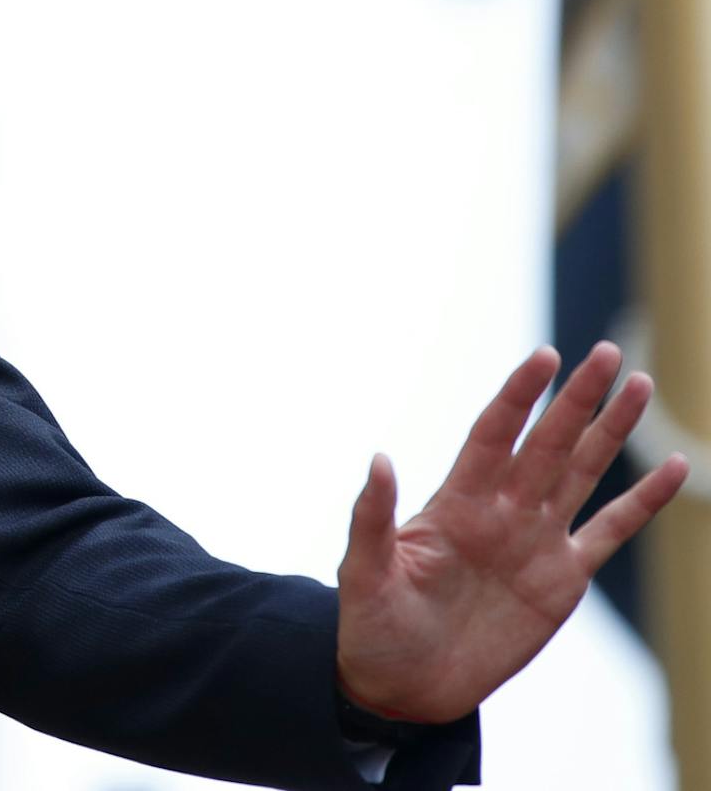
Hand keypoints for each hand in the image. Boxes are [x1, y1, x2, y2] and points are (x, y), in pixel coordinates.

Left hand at [333, 341, 688, 723]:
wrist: (403, 683)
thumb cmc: (373, 625)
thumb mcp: (363, 572)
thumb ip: (372, 517)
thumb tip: (378, 458)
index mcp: (455, 502)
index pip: (493, 434)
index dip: (519, 396)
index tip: (544, 357)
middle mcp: (500, 511)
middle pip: (546, 442)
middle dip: (576, 399)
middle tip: (606, 353)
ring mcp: (535, 541)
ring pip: (581, 472)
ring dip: (610, 432)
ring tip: (637, 385)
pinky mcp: (563, 580)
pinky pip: (610, 531)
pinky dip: (642, 502)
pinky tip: (673, 468)